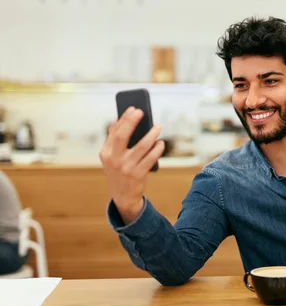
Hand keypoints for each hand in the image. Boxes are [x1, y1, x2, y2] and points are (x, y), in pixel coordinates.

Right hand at [99, 106, 163, 223]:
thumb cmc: (119, 171)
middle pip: (123, 136)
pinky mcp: (138, 175)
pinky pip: (151, 158)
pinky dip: (157, 149)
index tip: (133, 109)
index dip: (124, 119)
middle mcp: (114, 160)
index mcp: (106, 153)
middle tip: (141, 112)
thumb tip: (118, 119)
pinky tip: (161, 143)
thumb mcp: (111, 158)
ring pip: (142, 146)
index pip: (114, 132)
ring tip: (158, 127)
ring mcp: (126, 168)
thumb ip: (114, 140)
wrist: (123, 197)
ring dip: (151, 134)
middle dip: (132, 122)